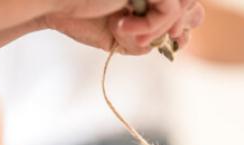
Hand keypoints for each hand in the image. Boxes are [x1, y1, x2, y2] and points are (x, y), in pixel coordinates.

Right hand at [44, 0, 204, 54]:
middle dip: (174, 30)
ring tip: (124, 34)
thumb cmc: (79, 15)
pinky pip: (168, 8)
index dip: (183, 26)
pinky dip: (149, 26)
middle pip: (192, 6)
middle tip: (142, 40)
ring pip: (181, 7)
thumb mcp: (122, 36)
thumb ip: (150, 38)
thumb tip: (179, 40)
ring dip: (156, 31)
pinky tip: (120, 27)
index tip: (168, 42)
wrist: (51, 3)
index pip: (187, 6)